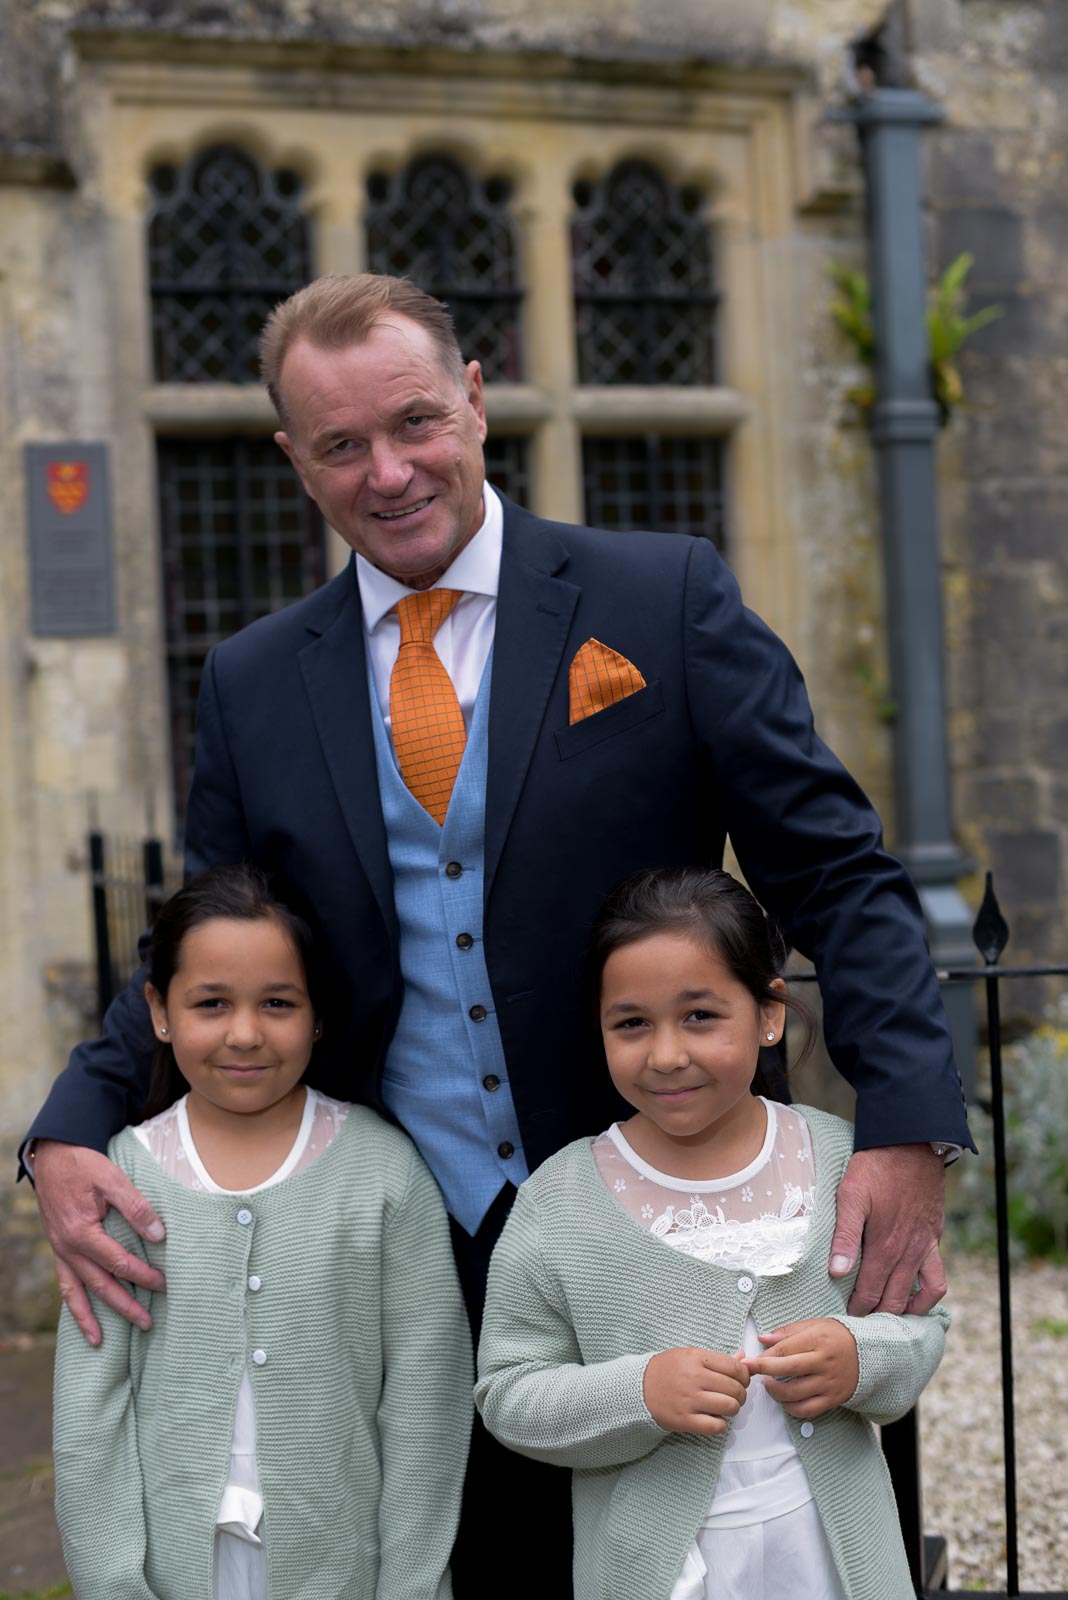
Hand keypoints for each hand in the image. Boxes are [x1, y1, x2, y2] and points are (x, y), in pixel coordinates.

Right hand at [34, 1141, 165, 1345]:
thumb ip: (136, 1207)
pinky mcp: (58, 1248)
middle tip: (147, 1323)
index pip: (119, 1263)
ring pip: (76, 1292)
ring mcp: (60, 1251)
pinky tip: (80, 1316)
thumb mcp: (112, 1179)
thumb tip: (158, 1235)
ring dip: (89, 1317)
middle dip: (124, 1306)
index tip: (165, 1284)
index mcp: (82, 1233)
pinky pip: (64, 1283)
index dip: (144, 1276)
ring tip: (100, 1341)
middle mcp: (67, 1248)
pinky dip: (72, 1303)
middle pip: (100, 1285)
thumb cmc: (83, 1165)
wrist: (52, 1156)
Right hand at [642, 1346, 748, 1435]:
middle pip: (735, 1388)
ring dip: (733, 1408)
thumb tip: (744, 1358)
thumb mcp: (689, 1356)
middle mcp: (694, 1378)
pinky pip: (715, 1426)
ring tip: (726, 1406)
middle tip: (735, 1395)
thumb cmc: (666, 1370)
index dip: (744, 1376)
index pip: (735, 1368)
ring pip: (729, 1406)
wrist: (637, 1388)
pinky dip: (721, 1424)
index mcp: (696, 1358)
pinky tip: (715, 1418)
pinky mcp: (684, 1420)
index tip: (742, 1380)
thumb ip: (717, 1358)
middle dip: (741, 1394)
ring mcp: (689, 1400)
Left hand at [746, 1318, 857, 1417]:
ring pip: (796, 1393)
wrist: (868, 1355)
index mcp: (818, 1340)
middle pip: (788, 1369)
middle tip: (749, 1372)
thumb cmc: (837, 1337)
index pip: (785, 1349)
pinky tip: (784, 1400)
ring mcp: (829, 1383)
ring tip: (768, 1385)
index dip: (763, 1356)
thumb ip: (787, 1332)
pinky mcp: (833, 1399)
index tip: (747, 1361)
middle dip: (764, 1371)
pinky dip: (791, 1408)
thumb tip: (763, 1338)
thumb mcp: (814, 1325)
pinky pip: (808, 1409)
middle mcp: (824, 1362)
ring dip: (775, 1391)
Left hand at [829, 1145, 946, 1315]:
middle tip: (863, 1325)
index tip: (846, 1320)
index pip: (870, 1291)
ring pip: (921, 1293)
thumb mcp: (851, 1195)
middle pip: (895, 1298)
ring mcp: (924, 1246)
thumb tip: (838, 1272)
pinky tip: (916, 1294)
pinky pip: (937, 1276)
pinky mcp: (934, 1237)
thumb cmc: (876, 1167)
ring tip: (891, 1318)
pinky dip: (929, 1293)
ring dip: (907, 1311)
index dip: (858, 1308)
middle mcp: (907, 1252)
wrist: (912, 1144)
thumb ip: (845, 1236)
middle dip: (878, 1315)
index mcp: (884, 1245)